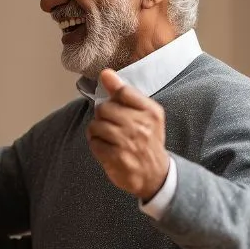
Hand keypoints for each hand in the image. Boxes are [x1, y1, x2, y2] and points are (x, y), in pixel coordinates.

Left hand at [86, 69, 169, 200]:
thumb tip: (106, 73)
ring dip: (97, 131)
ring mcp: (128, 142)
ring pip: (96, 125)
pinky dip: (96, 145)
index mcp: (151, 112)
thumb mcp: (145, 114)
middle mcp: (141, 126)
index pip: (123, 92)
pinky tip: (106, 148)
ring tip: (107, 137)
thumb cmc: (147, 140)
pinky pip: (94, 143)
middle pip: (104, 108)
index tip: (113, 104)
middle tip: (110, 125)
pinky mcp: (116, 157)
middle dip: (102, 116)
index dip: (112, 97)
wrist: (155, 174)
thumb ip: (124, 93)